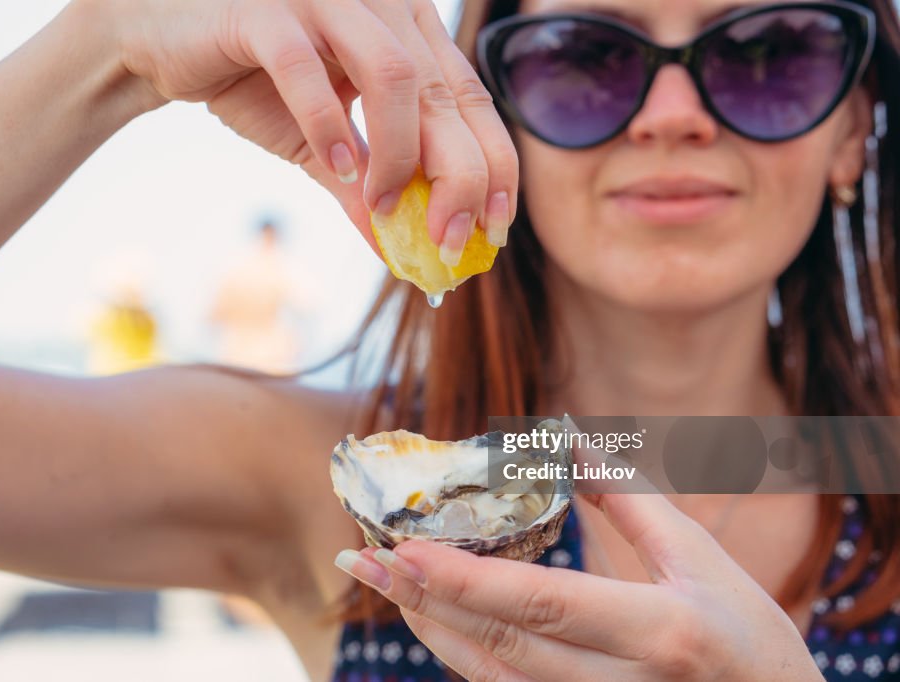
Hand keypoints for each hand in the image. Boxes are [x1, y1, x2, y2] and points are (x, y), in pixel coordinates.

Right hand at [103, 0, 518, 250]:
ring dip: (397, 155)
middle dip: (458, 177)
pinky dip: (327, 124)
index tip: (495, 229)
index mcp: (404, 31)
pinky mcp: (265, 9)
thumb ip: (363, 190)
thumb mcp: (322, 146)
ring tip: (384, 206)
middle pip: (445, 95)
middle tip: (447, 240)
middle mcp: (378, 5)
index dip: (495, 163)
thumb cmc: (252, 81)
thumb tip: (400, 254)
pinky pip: (307, 67)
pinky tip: (338, 168)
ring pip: (394, 76)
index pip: (473, 99)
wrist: (162, 43)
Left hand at [336, 491, 821, 680]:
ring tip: (383, 582)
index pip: (544, 605)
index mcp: (662, 632)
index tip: (406, 549)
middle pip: (501, 647)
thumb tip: (569, 437)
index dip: (468, 581)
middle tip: (362, 559)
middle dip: (424, 600)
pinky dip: (461, 655)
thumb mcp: (701, 561)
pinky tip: (431, 618)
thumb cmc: (749, 639)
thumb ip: (631, 500)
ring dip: (431, 628)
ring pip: (492, 680)